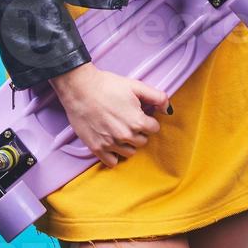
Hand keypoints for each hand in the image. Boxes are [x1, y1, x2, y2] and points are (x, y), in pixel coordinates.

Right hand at [50, 63, 167, 168]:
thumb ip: (157, 97)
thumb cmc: (107, 85)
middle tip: (127, 120)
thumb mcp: (135, 86)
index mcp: (137, 122)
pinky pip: (112, 162)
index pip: (154, 129)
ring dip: (128, 144)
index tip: (139, 114)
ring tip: (119, 130)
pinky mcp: (96, 148)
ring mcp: (110, 144)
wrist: (79, 89)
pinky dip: (114, 155)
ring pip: (129, 152)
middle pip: (142, 141)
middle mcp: (125, 136)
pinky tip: (111, 143)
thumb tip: (168, 109)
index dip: (147, 120)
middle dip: (139, 132)